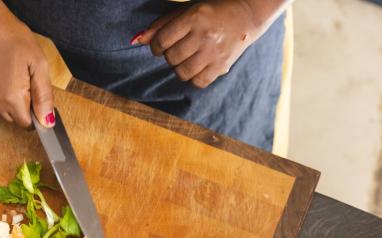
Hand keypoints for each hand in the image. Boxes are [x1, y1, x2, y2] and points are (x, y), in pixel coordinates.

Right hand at [0, 0, 53, 126]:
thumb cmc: (10, 37)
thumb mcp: (38, 64)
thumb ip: (44, 96)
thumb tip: (47, 122)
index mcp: (11, 100)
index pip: (28, 124)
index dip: (35, 113)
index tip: (36, 95)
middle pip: (14, 118)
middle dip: (23, 106)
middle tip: (24, 80)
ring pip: (2, 110)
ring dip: (9, 99)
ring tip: (10, 73)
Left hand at [134, 0, 266, 87]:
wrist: (246, 15)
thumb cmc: (211, 11)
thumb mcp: (187, 11)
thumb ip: (162, 24)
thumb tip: (136, 40)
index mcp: (194, 17)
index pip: (162, 40)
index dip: (155, 47)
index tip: (158, 47)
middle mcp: (204, 35)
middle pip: (171, 58)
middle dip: (168, 56)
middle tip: (176, 51)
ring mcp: (214, 53)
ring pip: (182, 72)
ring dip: (179, 69)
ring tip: (185, 60)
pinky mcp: (222, 66)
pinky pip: (198, 82)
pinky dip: (192, 78)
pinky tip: (196, 68)